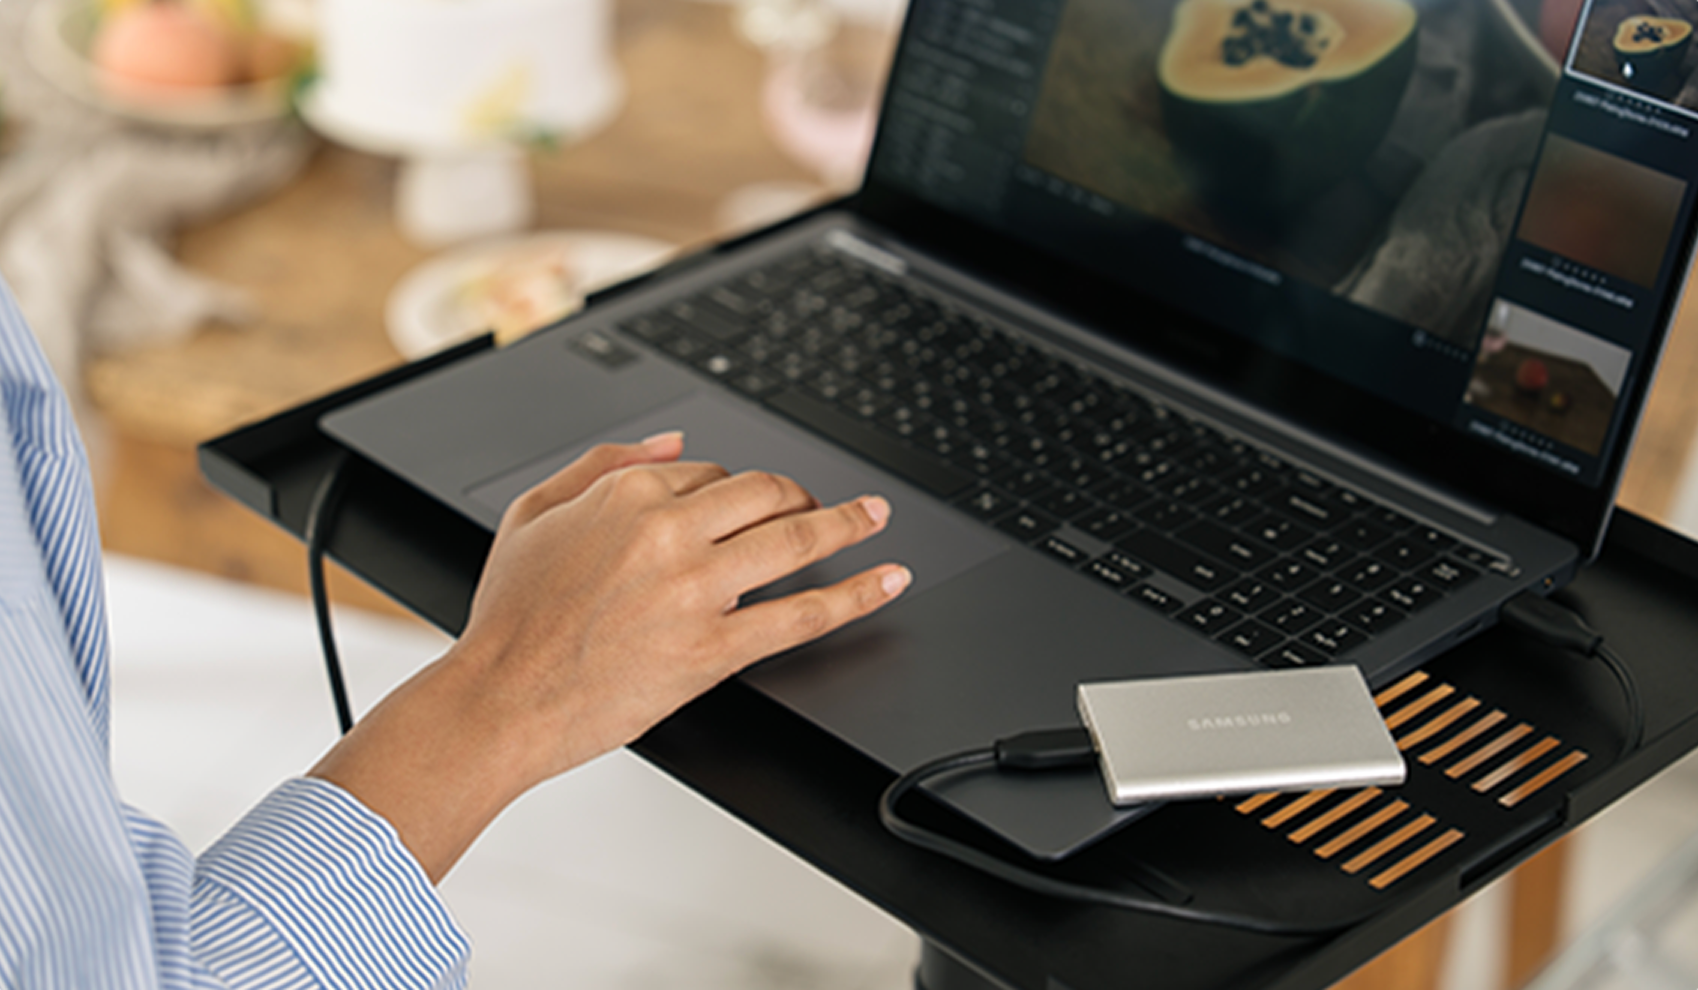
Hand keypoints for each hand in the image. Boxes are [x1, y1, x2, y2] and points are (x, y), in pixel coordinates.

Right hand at [310, 432, 909, 880]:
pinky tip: (883, 581)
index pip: (709, 472)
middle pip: (764, 494)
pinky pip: (800, 614)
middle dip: (802, 496)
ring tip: (876, 519)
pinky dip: (854, 594)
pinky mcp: (713, 648)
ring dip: (848, 524)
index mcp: (626, 495)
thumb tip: (673, 440)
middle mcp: (667, 533)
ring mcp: (696, 591)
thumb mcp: (535, 512)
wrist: (499, 700)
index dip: (735, 489)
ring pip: (793, 542)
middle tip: (826, 506)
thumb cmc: (510, 619)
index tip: (748, 503)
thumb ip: (603, 462)